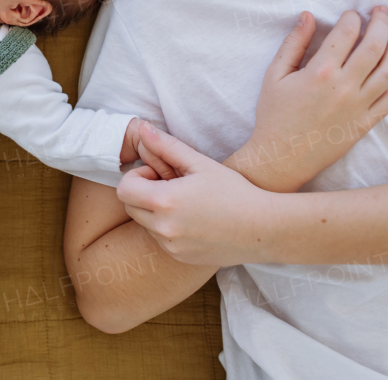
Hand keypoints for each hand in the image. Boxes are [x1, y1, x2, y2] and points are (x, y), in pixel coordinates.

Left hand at [118, 122, 277, 266]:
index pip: (124, 189)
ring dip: (155, 211)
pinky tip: (193, 220)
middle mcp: (164, 228)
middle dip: (142, 193)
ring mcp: (171, 247)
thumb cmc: (234, 192)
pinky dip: (168, 228)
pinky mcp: (180, 258)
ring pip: (145, 224)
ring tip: (185, 203)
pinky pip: (161, 240)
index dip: (137, 176)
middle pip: (130, 207)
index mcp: (166, 202)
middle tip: (170, 185)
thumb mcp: (200, 164)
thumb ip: (167, 146)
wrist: (263, 229)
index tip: (159, 173)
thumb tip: (144, 130)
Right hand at [230, 8, 387, 193]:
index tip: (352, 13)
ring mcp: (358, 107)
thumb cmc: (274, 115)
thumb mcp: (275, 75)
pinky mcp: (364, 124)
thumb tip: (308, 16)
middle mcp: (344, 87)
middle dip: (382, 23)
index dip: (352, 18)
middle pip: (375, 46)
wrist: (282, 156)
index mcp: (320, 72)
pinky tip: (387, 73)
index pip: (346, 33)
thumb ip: (293, 43)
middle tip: (383, 12)